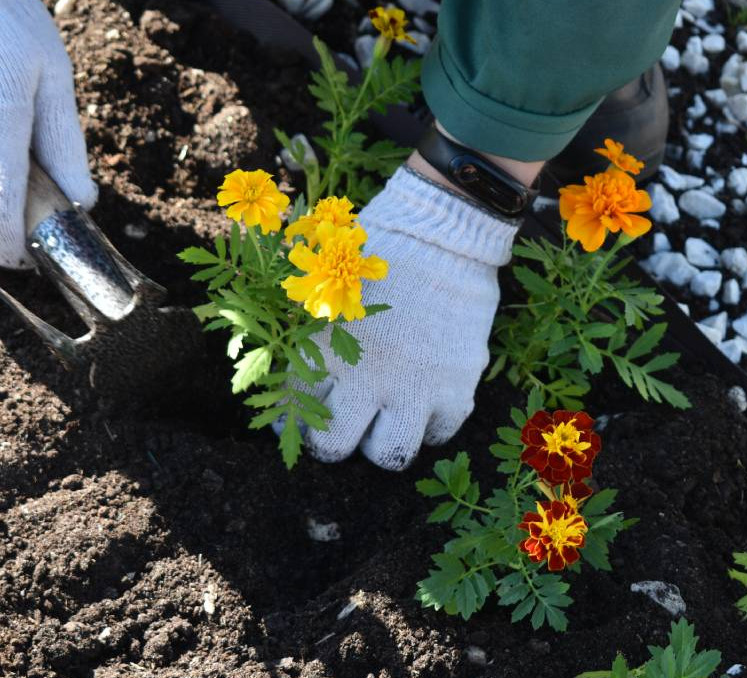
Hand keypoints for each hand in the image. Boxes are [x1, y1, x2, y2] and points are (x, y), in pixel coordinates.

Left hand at [299, 165, 518, 469]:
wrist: (444, 229)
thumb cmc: (379, 250)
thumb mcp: (332, 289)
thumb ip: (312, 334)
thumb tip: (294, 372)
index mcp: (323, 347)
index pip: (293, 408)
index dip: (291, 421)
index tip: (299, 419)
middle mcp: (363, 375)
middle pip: (334, 447)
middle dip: (333, 443)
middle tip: (343, 428)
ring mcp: (412, 385)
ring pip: (389, 455)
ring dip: (383, 443)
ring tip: (386, 421)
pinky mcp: (455, 386)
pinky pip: (439, 434)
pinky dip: (431, 424)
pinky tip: (425, 402)